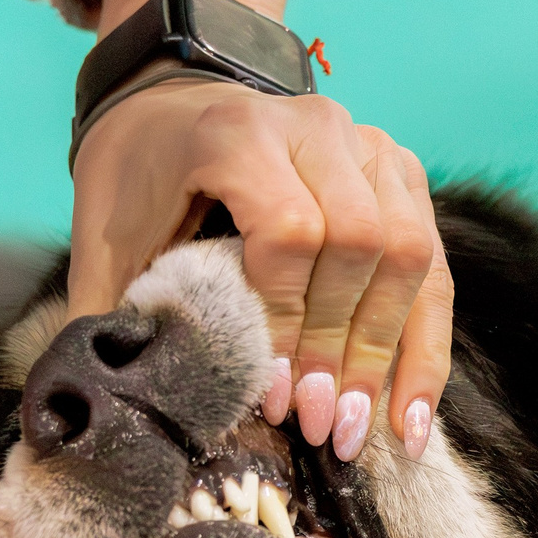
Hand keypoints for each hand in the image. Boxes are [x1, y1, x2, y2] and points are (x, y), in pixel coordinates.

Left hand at [65, 0, 452, 460]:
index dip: (287, 324)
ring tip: (359, 431)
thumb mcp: (105, 240)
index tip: (275, 398)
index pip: (290, 232)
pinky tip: (409, 414)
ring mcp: (369, 146)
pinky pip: (432, 265)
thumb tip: (125, 411)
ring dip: (388, 354)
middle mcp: (316, 126)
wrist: (169, 106)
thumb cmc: (136, 180)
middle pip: (361, 242)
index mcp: (237, 132)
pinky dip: (423, 345)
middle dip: (342, 349)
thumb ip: (115, 314)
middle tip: (319, 429)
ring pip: (410, 254)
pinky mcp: (401, 175)